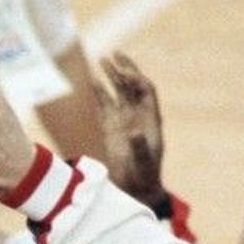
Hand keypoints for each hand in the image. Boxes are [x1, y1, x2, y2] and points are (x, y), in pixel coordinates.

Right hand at [96, 52, 166, 206]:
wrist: (137, 189)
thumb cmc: (144, 177)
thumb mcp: (144, 163)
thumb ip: (140, 148)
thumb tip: (134, 132)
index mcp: (151, 120)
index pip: (146, 91)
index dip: (136, 79)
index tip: (123, 73)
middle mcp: (138, 116)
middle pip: (133, 85)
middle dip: (125, 69)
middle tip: (114, 54)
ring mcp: (124, 120)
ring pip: (118, 92)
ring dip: (112, 76)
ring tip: (102, 59)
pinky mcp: (111, 128)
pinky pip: (105, 105)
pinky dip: (99, 92)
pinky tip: (92, 81)